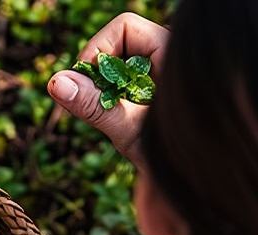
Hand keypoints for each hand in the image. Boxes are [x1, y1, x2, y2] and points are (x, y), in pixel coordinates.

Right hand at [47, 13, 169, 166]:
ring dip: (107, 87)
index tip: (84, 84)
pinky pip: (130, 78)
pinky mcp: (162, 85)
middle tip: (92, 103)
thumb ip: (94, 106)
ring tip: (114, 118)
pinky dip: (117, 96)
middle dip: (100, 72)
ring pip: (123, 62)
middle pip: (122, 42)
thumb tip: (56, 82)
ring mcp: (168, 69)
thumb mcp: (129, 132)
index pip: (125, 28)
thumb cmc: (176, 159)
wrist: (201, 182)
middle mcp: (172, 54)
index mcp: (174, 53)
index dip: (98, 51)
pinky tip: (124, 120)